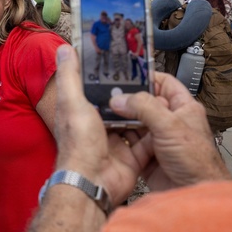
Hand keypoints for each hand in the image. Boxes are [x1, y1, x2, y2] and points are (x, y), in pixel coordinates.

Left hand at [52, 46, 148, 204]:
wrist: (93, 181)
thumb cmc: (79, 145)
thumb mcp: (72, 102)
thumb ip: (70, 76)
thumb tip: (65, 49)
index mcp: (84, 113)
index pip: (97, 90)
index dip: (110, 77)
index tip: (126, 63)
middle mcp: (100, 128)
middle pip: (121, 106)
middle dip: (135, 95)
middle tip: (151, 80)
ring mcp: (117, 144)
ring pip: (137, 124)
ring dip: (149, 113)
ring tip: (163, 96)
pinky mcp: (132, 158)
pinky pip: (148, 144)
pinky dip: (157, 135)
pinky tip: (166, 122)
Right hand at [109, 72, 230, 189]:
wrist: (192, 192)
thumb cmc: (197, 162)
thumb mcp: (171, 126)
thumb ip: (145, 108)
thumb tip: (121, 98)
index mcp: (182, 108)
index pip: (163, 83)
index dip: (146, 77)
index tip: (126, 74)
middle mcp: (169, 122)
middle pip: (144, 103)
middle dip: (126, 100)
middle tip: (108, 95)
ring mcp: (157, 139)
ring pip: (133, 123)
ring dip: (120, 119)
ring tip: (103, 112)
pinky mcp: (146, 156)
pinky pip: (129, 143)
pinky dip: (118, 138)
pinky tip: (107, 132)